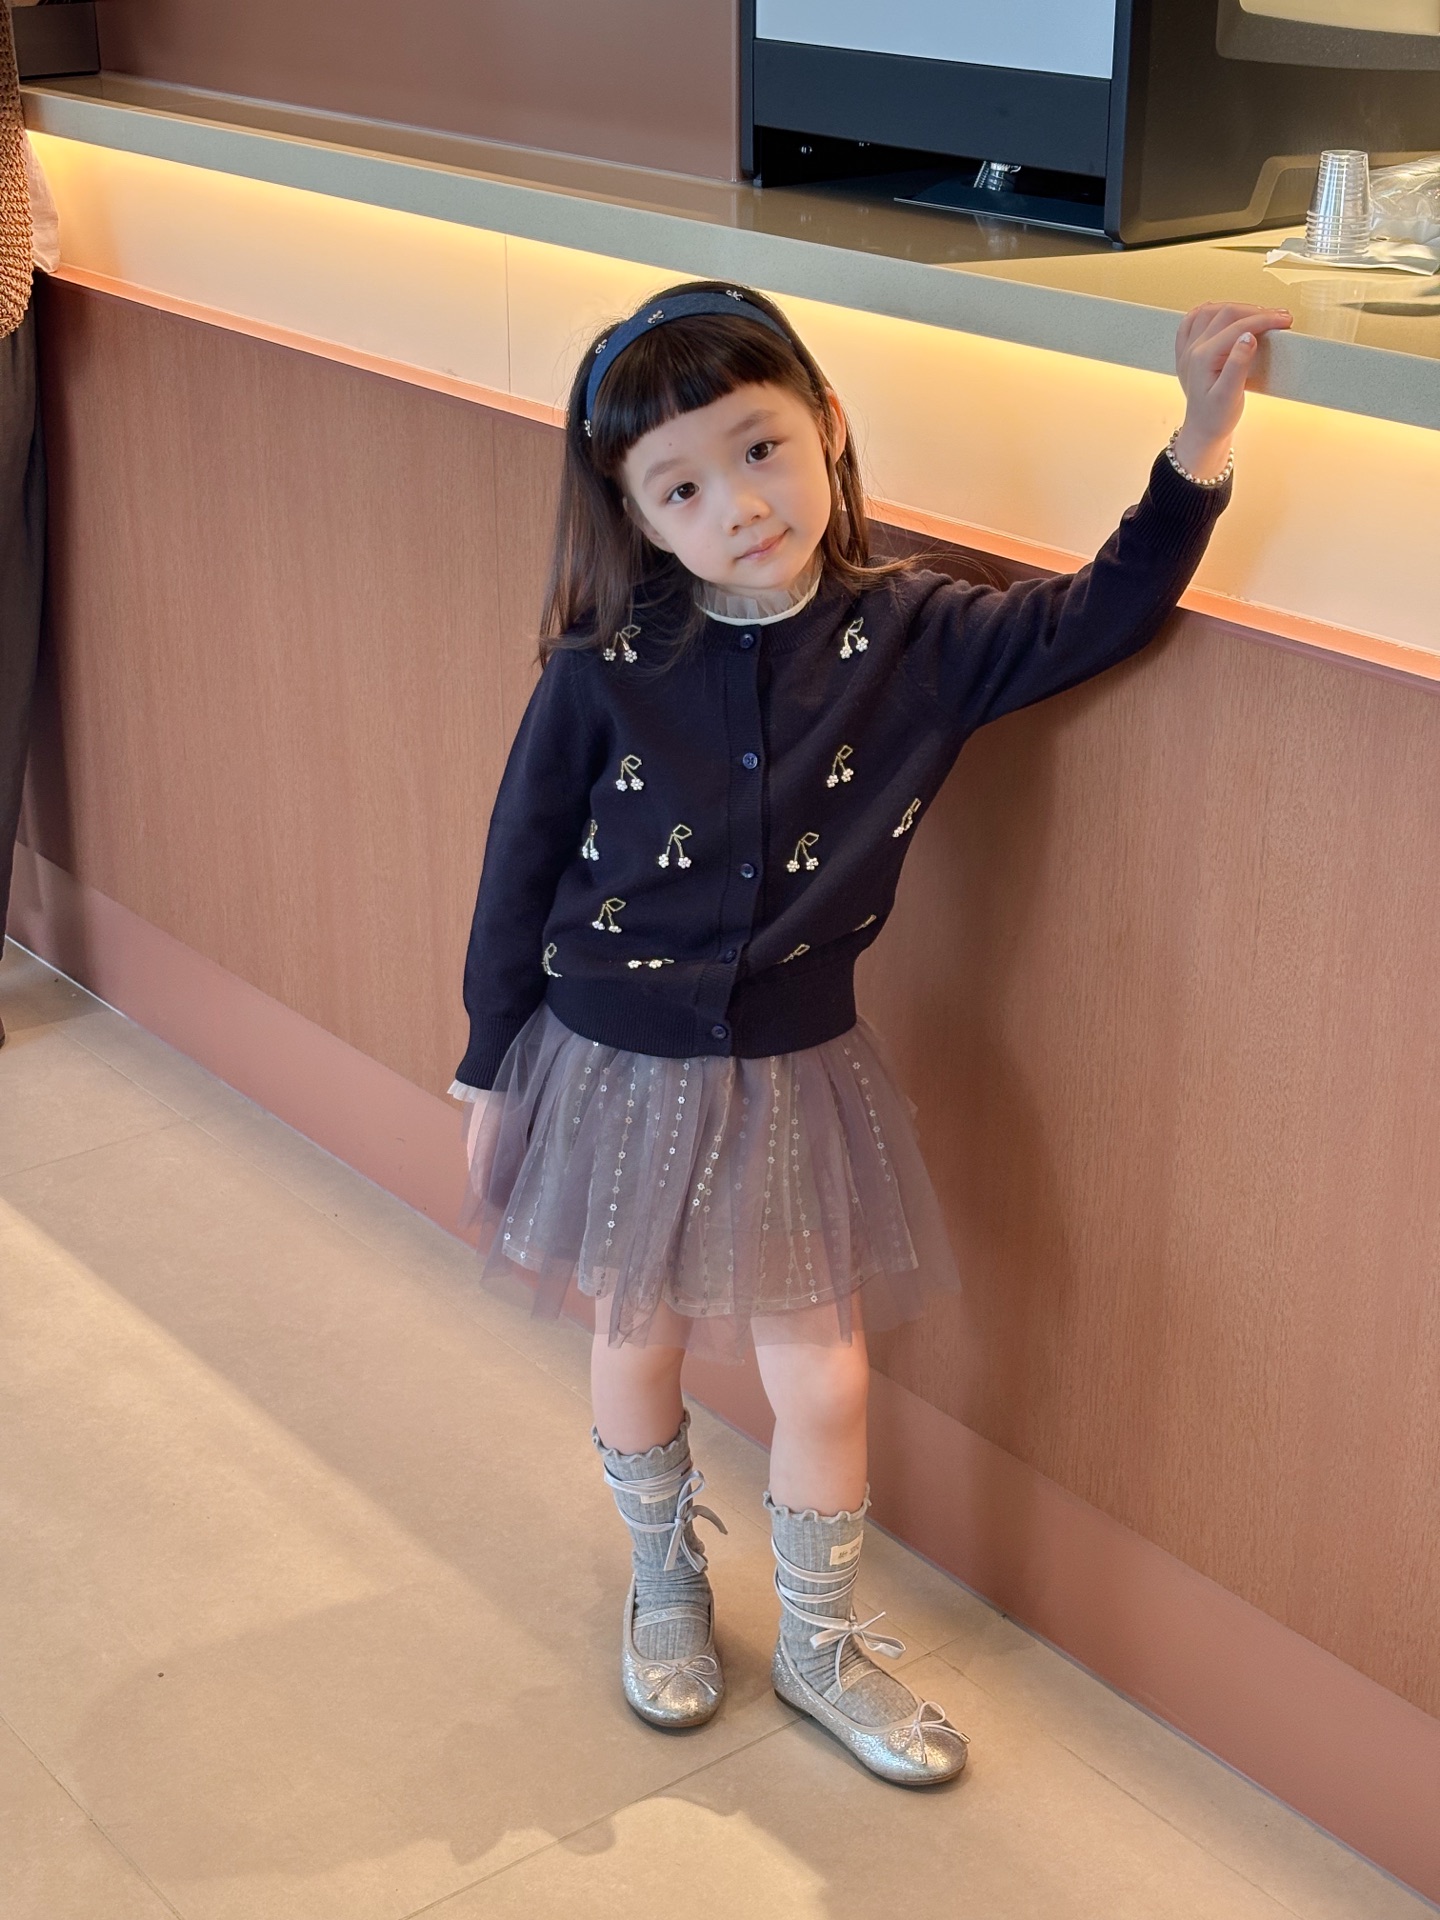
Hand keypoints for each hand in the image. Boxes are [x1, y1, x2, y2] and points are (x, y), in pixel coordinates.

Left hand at [1172, 302, 1292, 480]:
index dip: (1264, 319)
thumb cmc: (1216, 418)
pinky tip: (1221, 311)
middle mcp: (1192, 349)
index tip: (1284, 320)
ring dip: (1236, 308)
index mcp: (1202, 358)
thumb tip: (1248, 336)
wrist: (1203, 431)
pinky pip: (1191, 322)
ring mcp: (1187, 349)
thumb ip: (1238, 365)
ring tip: (1259, 313)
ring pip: (1209, 312)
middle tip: (1279, 316)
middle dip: (1256, 311)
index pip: (1237, 327)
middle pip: (1225, 314)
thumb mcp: (1230, 396)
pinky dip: (1207, 312)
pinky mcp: (1187, 352)